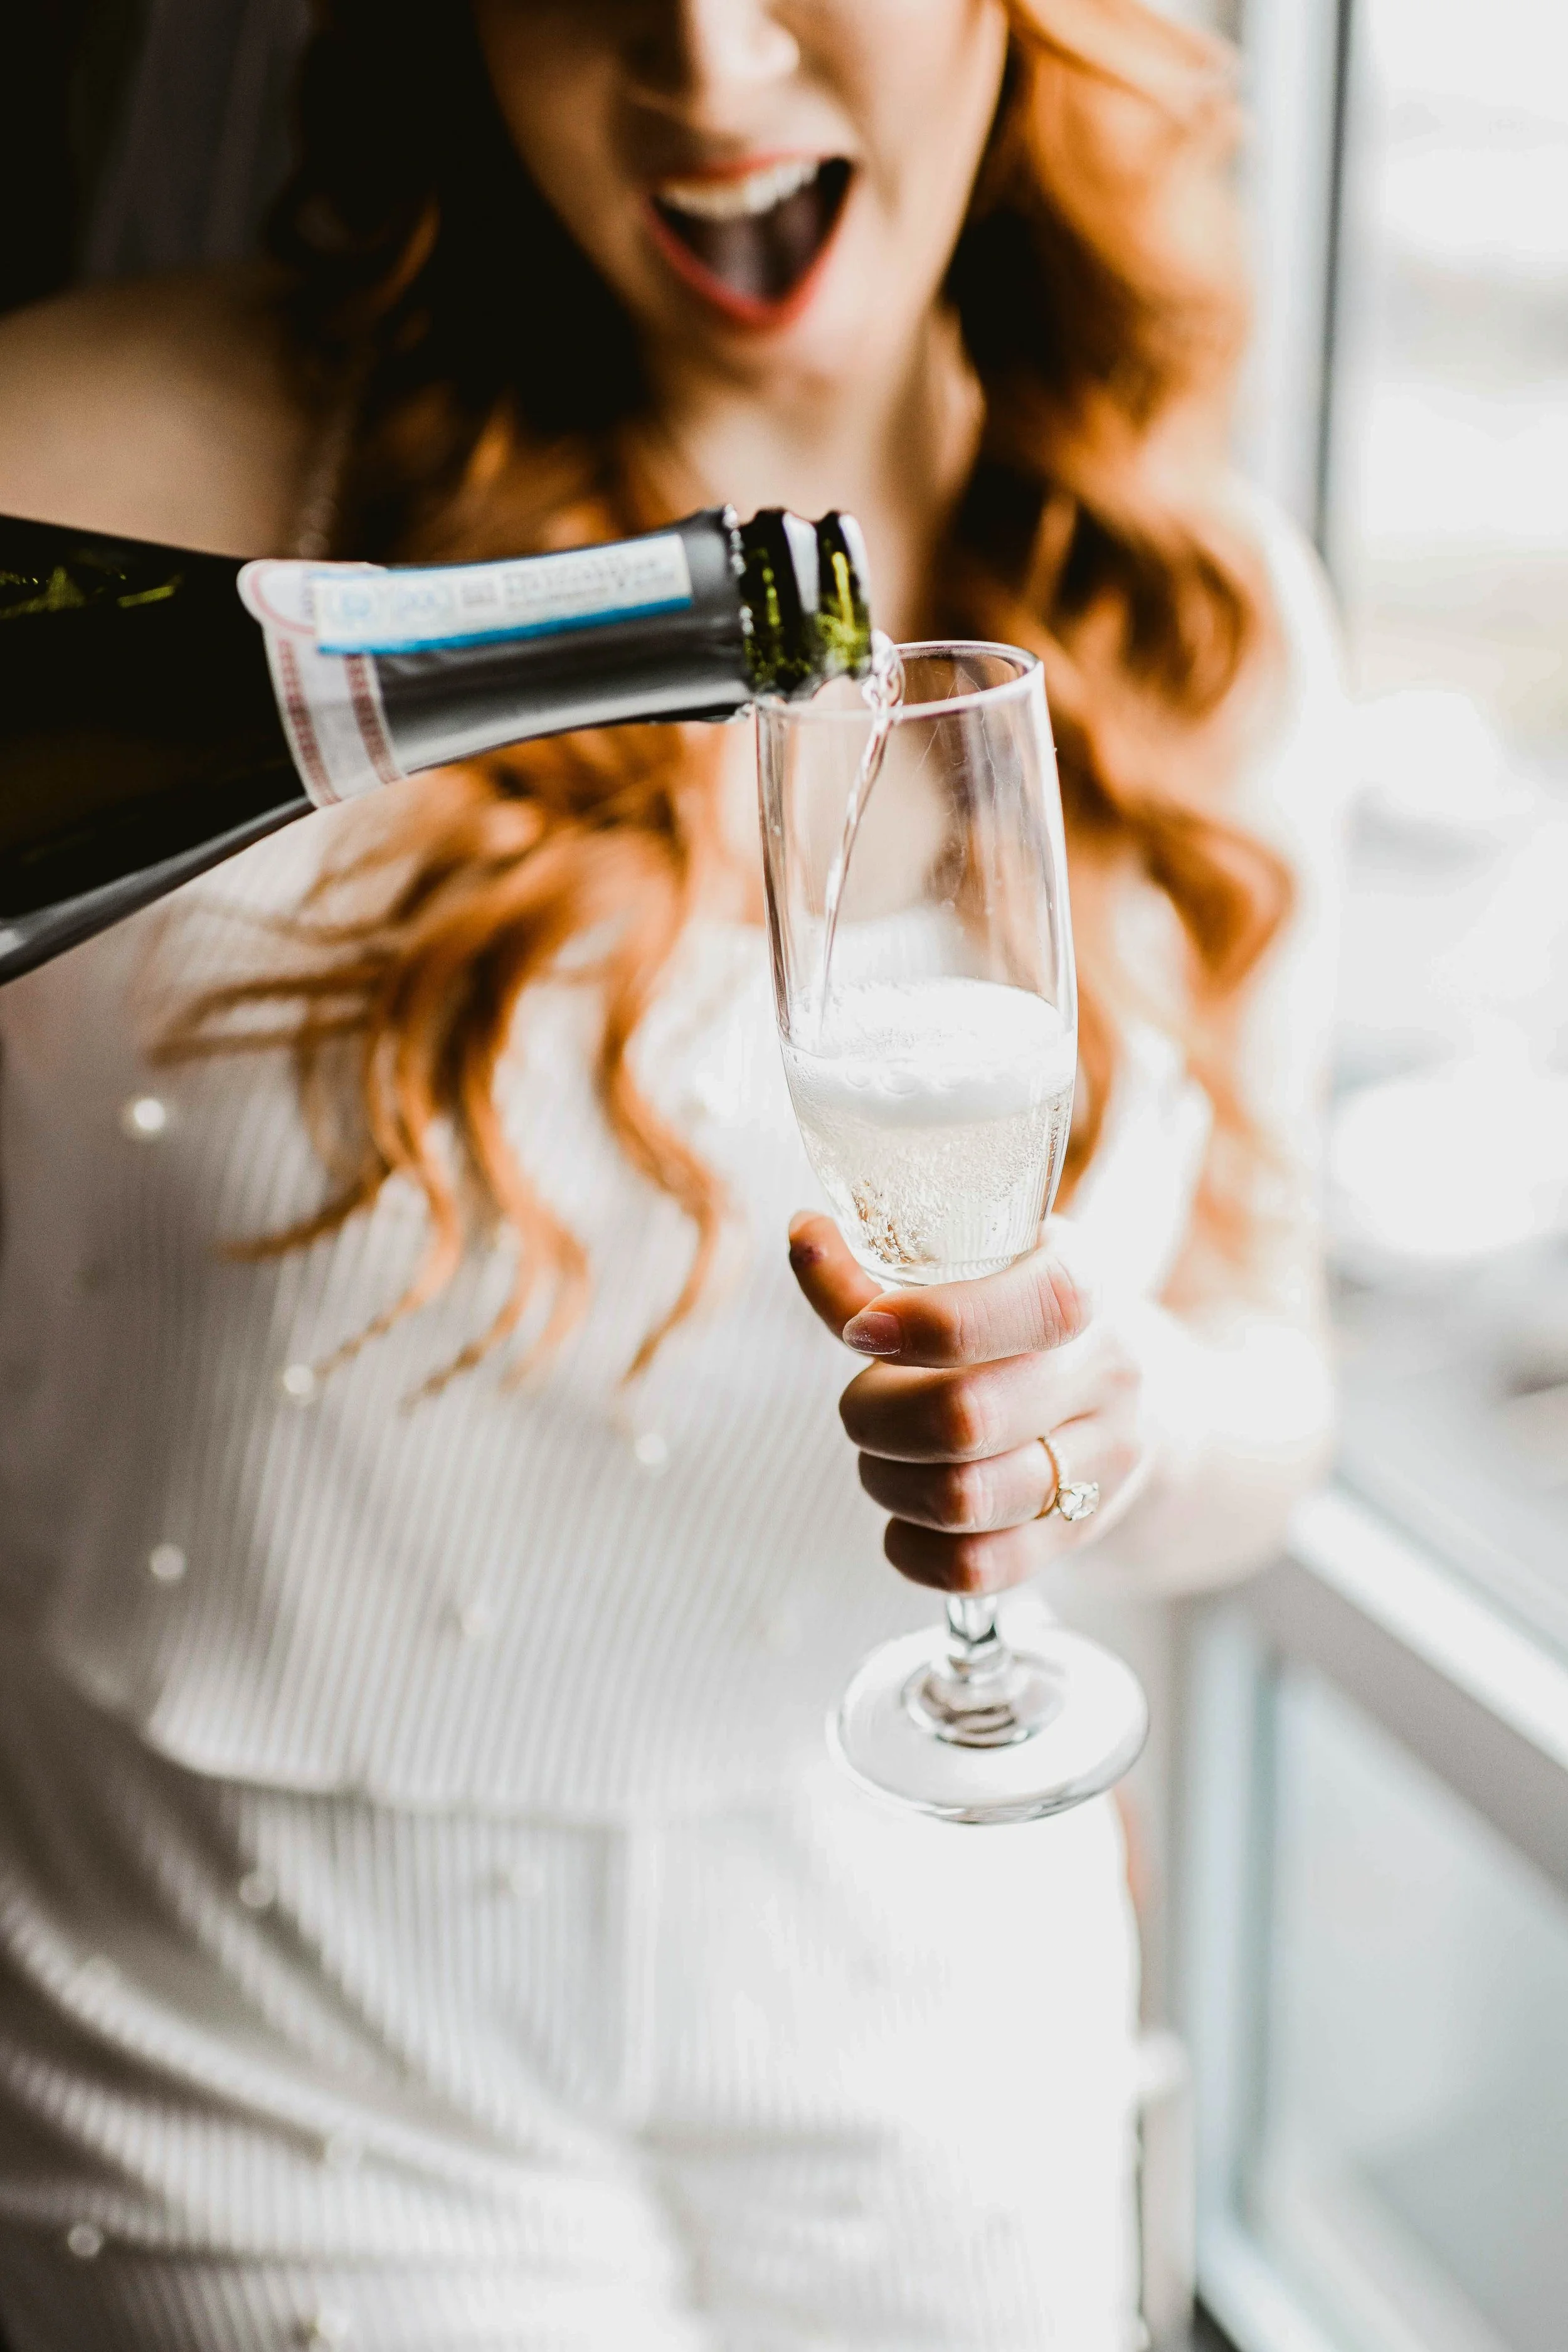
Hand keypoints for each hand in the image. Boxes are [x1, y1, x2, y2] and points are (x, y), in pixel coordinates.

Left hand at [787, 1212, 1147, 1595]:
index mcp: (1082, 1285)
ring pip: (963, 1500)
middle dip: (877, 1415)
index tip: (863, 1332)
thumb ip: (884, 1271)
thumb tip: (806, 1241)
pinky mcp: (1075, 1537)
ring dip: (886, 1481)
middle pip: (969, 1418)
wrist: (1129, 1400)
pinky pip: (973, 1569)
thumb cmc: (1020, 1324)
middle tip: (864, 1403)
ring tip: (883, 1456)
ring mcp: (1101, 1465)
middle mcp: (1105, 1375)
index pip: (1036, 1306)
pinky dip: (910, 1548)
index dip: (932, 1324)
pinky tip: (904, 1516)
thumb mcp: (975, 1273)